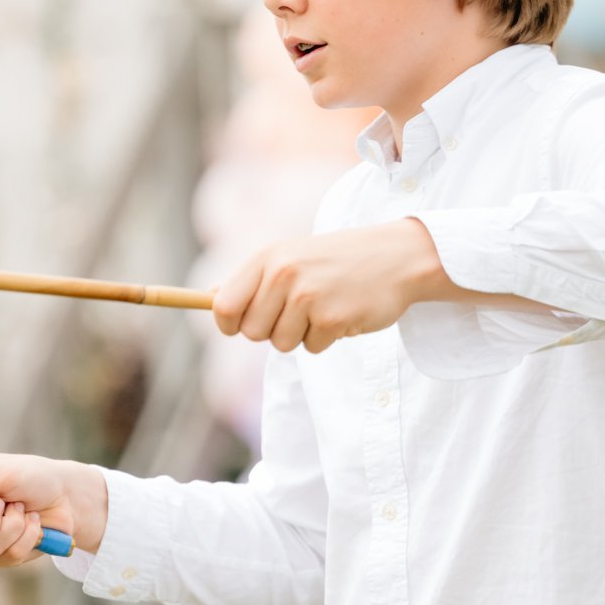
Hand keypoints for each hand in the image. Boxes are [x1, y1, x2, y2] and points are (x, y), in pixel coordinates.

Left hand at [211, 219, 445, 353]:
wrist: (396, 256)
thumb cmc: (338, 260)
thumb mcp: (291, 257)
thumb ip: (252, 279)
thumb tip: (208, 298)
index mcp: (268, 259)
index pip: (223, 307)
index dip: (229, 324)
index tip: (241, 325)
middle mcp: (283, 275)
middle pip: (252, 332)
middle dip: (272, 330)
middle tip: (299, 310)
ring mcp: (308, 297)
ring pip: (281, 344)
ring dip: (301, 335)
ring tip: (323, 307)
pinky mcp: (332, 318)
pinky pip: (311, 349)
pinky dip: (326, 338)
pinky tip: (342, 312)